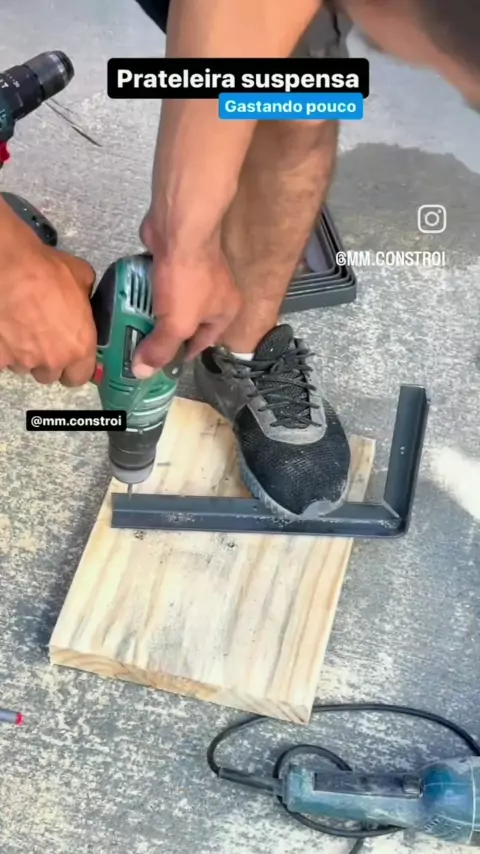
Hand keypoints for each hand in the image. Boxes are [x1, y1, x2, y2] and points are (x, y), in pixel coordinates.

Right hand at [0, 205, 96, 384]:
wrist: (11, 266)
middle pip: (50, 375)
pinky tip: (5, 332)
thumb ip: (87, 298)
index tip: (70, 359)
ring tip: (21, 331)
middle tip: (43, 340)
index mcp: (79, 347)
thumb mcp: (83, 278)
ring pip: (25, 367)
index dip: (74, 368)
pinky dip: (4, 350)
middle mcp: (53, 360)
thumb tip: (85, 297)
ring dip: (25, 355)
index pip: (80, 377)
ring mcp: (24, 361)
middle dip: (48, 361)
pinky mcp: (0, 356)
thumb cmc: (48, 271)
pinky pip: (4, 361)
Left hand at [133, 223, 241, 374]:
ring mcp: (195, 275)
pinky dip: (146, 291)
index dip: (178, 356)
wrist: (178, 230)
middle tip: (136, 347)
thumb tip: (142, 373)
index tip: (155, 364)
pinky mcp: (175, 260)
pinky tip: (128, 299)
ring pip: (170, 304)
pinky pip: (160, 283)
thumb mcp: (176, 325)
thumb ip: (160, 349)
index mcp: (225, 313)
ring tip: (128, 326)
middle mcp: (215, 294)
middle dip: (161, 335)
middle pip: (185, 324)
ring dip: (150, 313)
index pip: (202, 344)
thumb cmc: (188, 281)